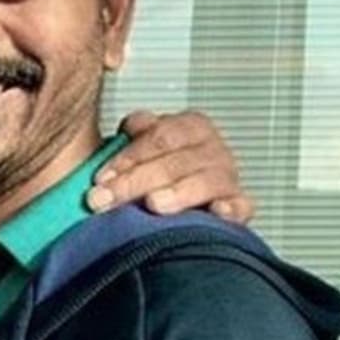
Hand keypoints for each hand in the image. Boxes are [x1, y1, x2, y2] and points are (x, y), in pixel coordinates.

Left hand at [86, 110, 254, 222]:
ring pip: (204, 182)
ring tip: (152, 204)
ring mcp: (227, 178)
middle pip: (174, 162)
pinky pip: (239, 207)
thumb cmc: (149, 175)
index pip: (160, 136)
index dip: (128, 156)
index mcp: (189, 127)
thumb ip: (130, 138)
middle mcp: (212, 149)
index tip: (100, 177)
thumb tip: (128, 128)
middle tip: (105, 199)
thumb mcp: (137, 151)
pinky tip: (216, 212)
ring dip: (177, 193)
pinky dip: (230, 209)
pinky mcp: (237, 208)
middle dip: (135, 181)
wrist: (166, 205)